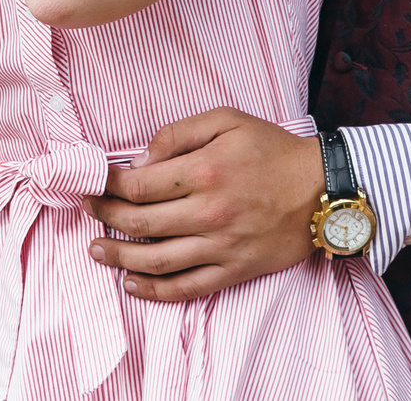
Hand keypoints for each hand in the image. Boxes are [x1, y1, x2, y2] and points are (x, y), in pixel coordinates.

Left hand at [81, 108, 324, 302]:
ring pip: (157, 260)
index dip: (108, 186)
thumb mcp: (227, 120)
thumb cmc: (273, 150)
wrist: (324, 189)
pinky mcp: (234, 270)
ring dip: (119, 258)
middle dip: (105, 217)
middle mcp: (208, 213)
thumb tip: (140, 159)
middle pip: (140, 223)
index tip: (93, 182)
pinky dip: (155, 290)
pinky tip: (131, 285)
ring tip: (96, 250)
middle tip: (87, 211)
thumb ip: (179, 134)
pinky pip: (187, 287)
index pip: (138, 186)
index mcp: (204, 171)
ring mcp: (221, 247)